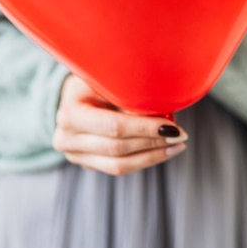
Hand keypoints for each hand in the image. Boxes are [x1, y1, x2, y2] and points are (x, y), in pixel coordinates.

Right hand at [52, 74, 187, 175]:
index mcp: (71, 113)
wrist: (73, 96)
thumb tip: (162, 108)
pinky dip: (143, 160)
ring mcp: (74, 155)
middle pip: (118, 149)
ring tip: (176, 146)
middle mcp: (67, 138)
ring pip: (119, 165)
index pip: (114, 127)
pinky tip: (163, 151)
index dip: (145, 129)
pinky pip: (118, 168)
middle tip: (180, 136)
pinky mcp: (87, 164)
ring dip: (152, 156)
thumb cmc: (93, 82)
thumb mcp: (105, 80)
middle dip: (153, 143)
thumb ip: (126, 93)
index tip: (172, 126)